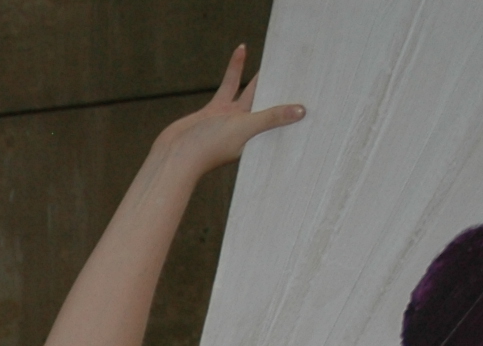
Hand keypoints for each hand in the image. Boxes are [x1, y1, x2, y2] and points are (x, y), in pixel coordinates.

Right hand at [148, 45, 305, 180]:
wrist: (173, 155)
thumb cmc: (209, 148)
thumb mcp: (244, 128)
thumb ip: (272, 117)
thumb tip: (302, 111)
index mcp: (255, 137)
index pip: (279, 117)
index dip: (292, 104)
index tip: (309, 90)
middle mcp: (244, 128)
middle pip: (267, 103)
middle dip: (278, 88)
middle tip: (293, 69)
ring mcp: (227, 120)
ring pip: (248, 92)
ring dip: (257, 75)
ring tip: (270, 57)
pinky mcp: (212, 112)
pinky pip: (228, 85)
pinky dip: (234, 69)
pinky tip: (240, 53)